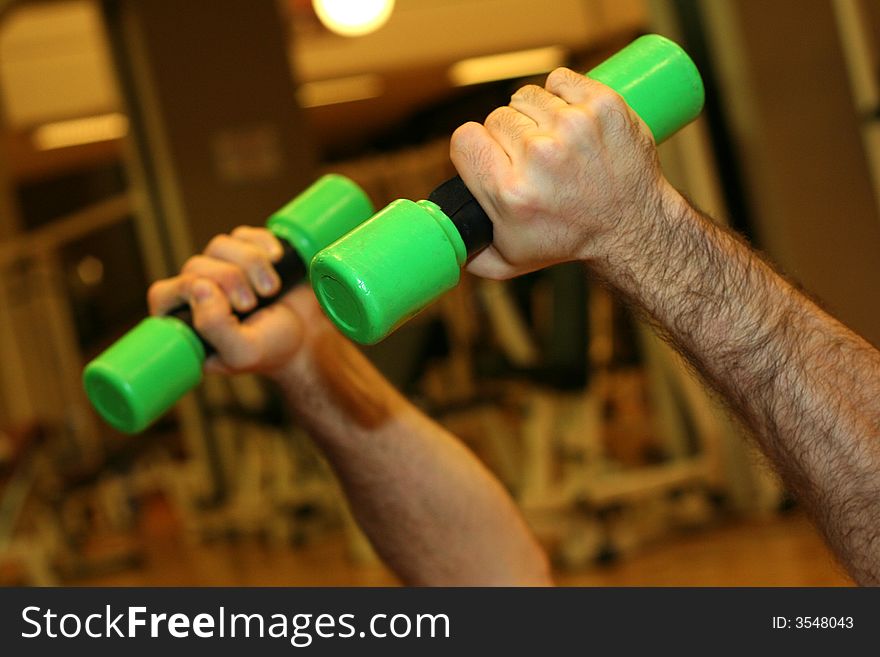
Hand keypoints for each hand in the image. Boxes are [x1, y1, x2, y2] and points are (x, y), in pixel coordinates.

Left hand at [147, 227, 328, 378]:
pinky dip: (264, 244)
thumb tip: (199, 286)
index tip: (232, 307)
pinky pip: (244, 234)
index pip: (163, 293)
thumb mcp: (243, 351)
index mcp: (187, 323)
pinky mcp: (246, 252)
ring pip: (220, 245)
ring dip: (252, 264)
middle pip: (196, 265)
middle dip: (232, 281)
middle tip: (254, 304)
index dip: (193, 290)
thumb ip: (215, 327)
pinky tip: (278, 262)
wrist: (310, 335)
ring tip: (272, 290)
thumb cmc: (273, 348)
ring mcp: (222, 269)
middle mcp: (198, 294)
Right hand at [450, 67, 669, 278]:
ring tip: (555, 143)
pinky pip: (560, 80)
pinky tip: (570, 120)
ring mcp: (574, 127)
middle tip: (533, 161)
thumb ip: (468, 253)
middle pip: (496, 118)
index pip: (464, 138)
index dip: (476, 149)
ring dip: (536, 116)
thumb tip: (442, 240)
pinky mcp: (602, 106)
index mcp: (510, 192)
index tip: (493, 160)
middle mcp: (540, 156)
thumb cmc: (568, 241)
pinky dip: (562, 94)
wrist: (632, 227)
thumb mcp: (509, 261)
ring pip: (527, 97)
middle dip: (510, 137)